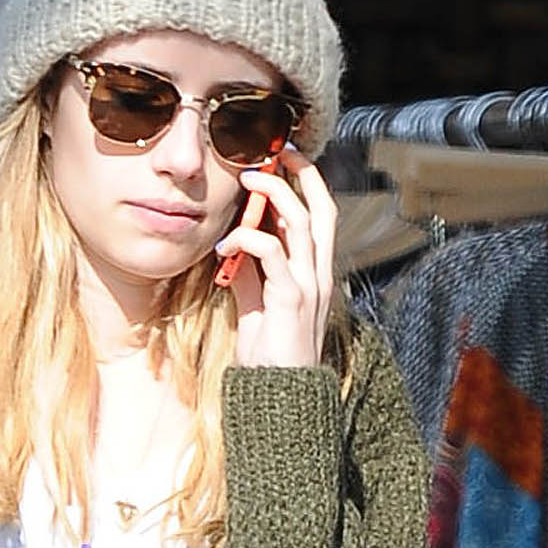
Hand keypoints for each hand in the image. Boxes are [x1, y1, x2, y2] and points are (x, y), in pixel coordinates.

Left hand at [221, 147, 336, 370]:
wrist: (280, 396)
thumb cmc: (270, 351)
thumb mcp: (258, 300)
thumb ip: (251, 269)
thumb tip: (234, 237)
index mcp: (314, 273)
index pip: (321, 216)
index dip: (308, 183)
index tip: (285, 159)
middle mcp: (319, 275)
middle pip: (322, 209)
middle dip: (304, 174)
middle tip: (278, 151)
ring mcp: (309, 287)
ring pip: (301, 223)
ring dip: (274, 195)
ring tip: (248, 180)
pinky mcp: (291, 301)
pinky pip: (272, 255)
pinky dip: (248, 239)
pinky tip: (225, 244)